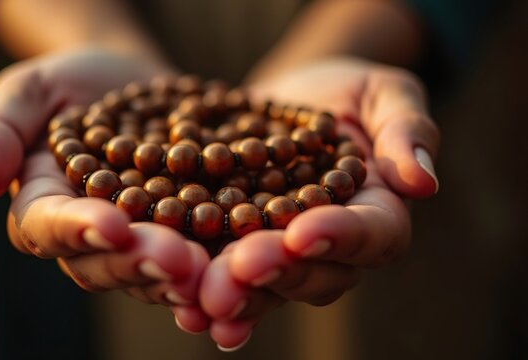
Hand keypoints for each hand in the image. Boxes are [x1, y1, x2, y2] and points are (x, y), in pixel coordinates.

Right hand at [0, 48, 209, 330]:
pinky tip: (253, 267)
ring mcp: (145, 239)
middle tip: (179, 260)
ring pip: (161, 270)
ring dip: (191, 275)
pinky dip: (226, 263)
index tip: (112, 226)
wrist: (132, 83)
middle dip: (144, 262)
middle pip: (112, 262)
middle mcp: (94, 239)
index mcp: (46, 210)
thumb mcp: (29, 94)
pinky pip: (206, 252)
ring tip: (219, 272)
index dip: (80, 230)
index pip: (52, 228)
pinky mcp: (188, 231)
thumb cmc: (71, 85)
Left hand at [199, 57, 439, 349]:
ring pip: (267, 286)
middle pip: (314, 273)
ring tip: (205, 300)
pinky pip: (225, 275)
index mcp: (378, 212)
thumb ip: (406, 129)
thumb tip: (422, 181)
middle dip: (277, 272)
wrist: (287, 99)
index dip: (340, 237)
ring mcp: (282, 252)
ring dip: (237, 296)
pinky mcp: (239, 246)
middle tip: (241, 270)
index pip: (372, 234)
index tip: (302, 233)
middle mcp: (331, 246)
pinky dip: (205, 290)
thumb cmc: (346, 92)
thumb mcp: (384, 94)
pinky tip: (183, 307)